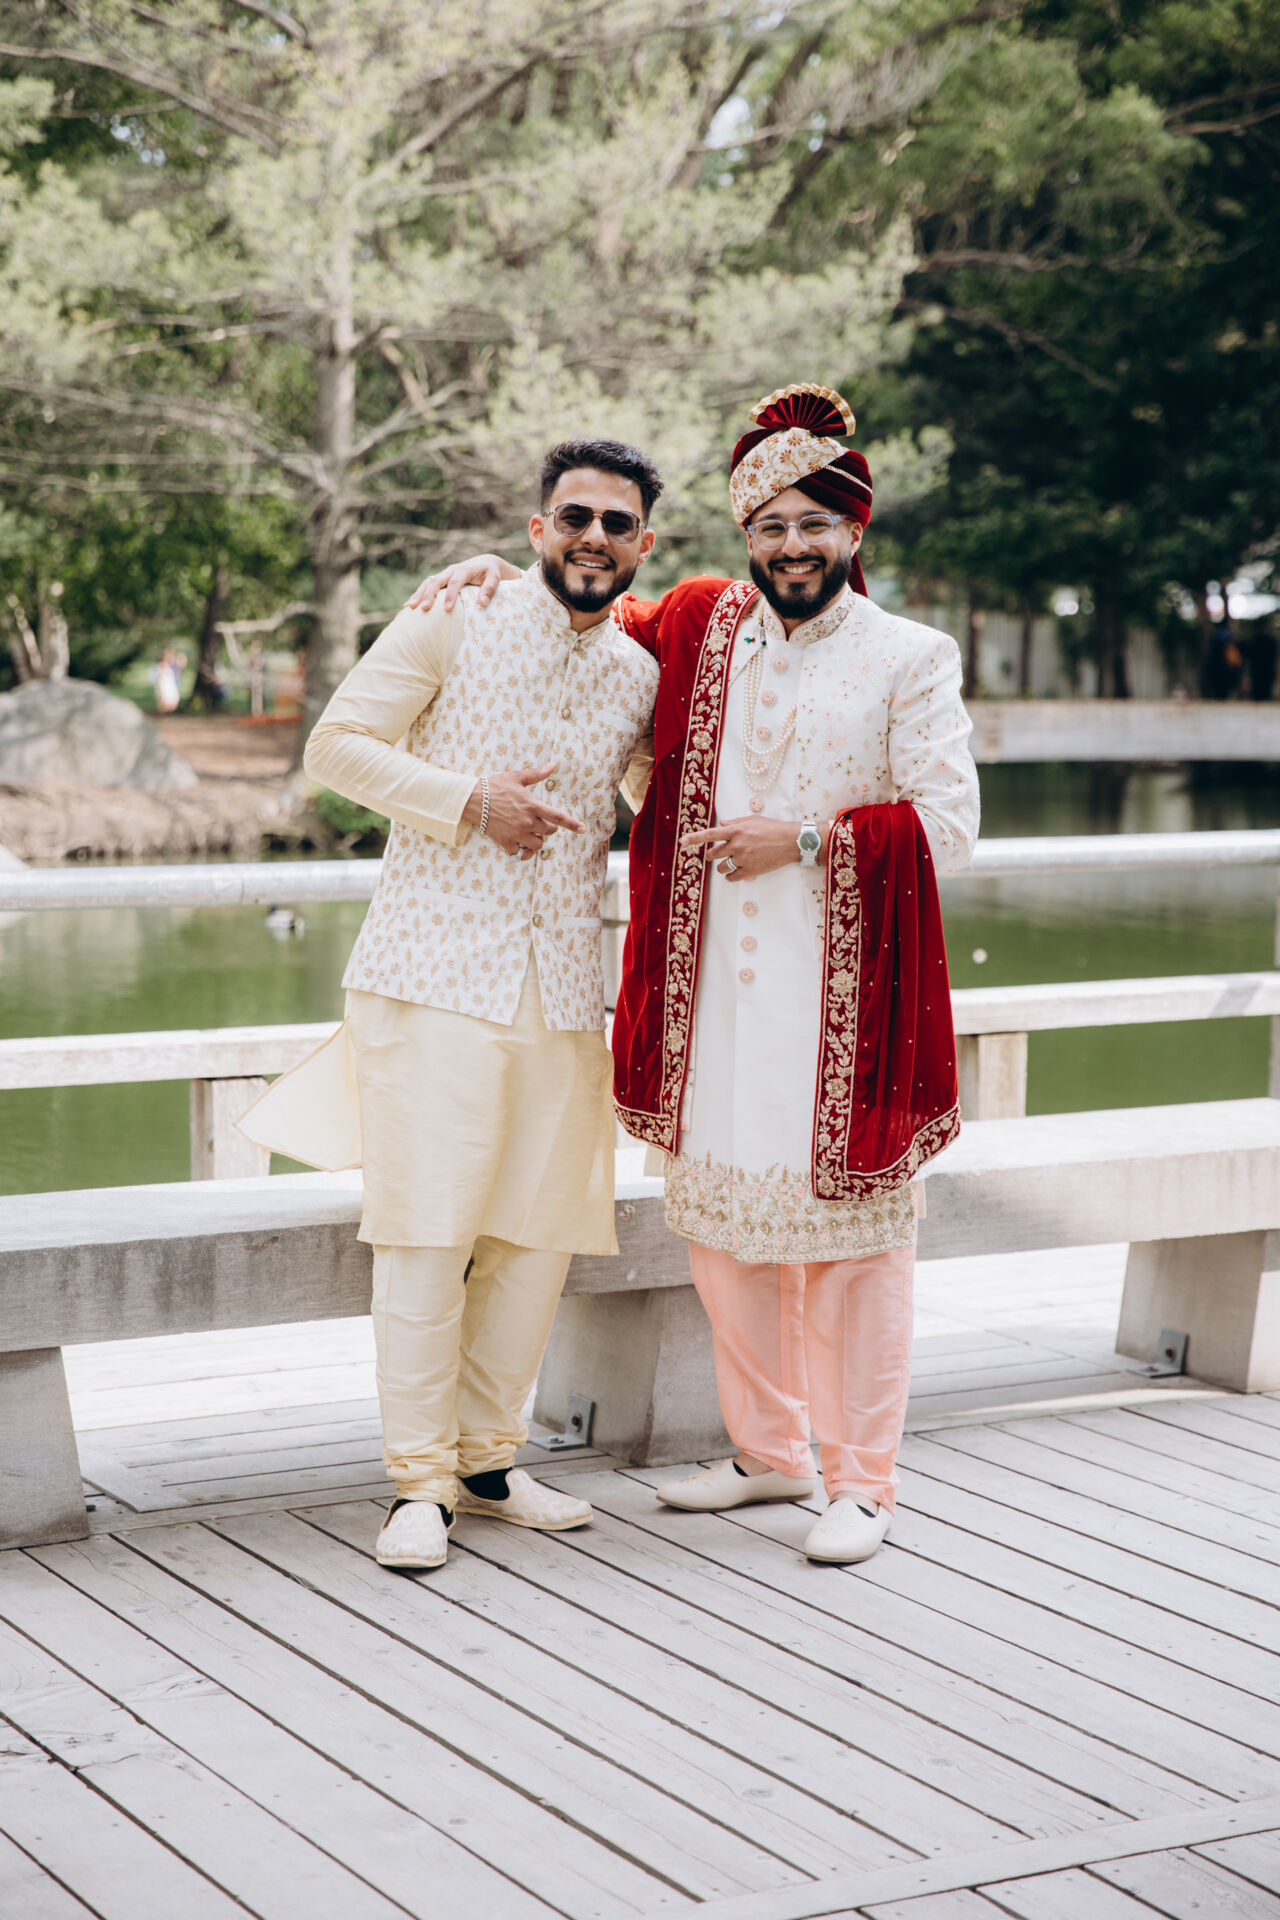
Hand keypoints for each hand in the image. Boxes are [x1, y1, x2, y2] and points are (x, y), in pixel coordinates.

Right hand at [405, 554, 518, 612]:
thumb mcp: (495, 578)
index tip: (448, 609)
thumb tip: (483, 603)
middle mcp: (451, 571)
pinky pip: (427, 586)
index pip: (455, 582)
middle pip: (436, 581)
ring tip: (409, 607)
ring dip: (418, 594)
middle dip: (428, 595)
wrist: (485, 563)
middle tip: (423, 609)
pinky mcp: (441, 580)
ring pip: (428, 583)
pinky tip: (409, 606)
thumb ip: (489, 589)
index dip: (451, 595)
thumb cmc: (491, 572)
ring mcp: (444, 575)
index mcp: (464, 570)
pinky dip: (418, 594)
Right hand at [464, 763, 586, 858]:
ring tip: (528, 831)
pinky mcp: (506, 842)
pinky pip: (520, 852)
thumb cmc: (494, 786)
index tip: (583, 829)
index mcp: (532, 805)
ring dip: (536, 839)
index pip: (558, 817)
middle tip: (538, 820)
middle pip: (549, 831)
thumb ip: (536, 774)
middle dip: (547, 827)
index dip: (573, 824)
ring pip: (538, 844)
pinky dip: (520, 849)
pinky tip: (515, 840)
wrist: (472, 800)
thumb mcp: (516, 777)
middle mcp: (527, 821)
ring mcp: (517, 833)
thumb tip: (553, 765)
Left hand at [680, 814, 822, 880]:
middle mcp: (737, 845)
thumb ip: (734, 823)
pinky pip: (733, 877)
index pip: (710, 834)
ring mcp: (743, 859)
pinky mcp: (751, 870)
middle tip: (716, 855)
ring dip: (722, 866)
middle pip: (714, 854)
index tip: (683, 842)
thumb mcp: (752, 820)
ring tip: (730, 863)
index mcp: (736, 830)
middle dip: (712, 855)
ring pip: (722, 867)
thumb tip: (721, 825)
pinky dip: (731, 876)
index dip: (694, 838)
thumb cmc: (772, 828)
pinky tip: (735, 873)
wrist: (791, 841)